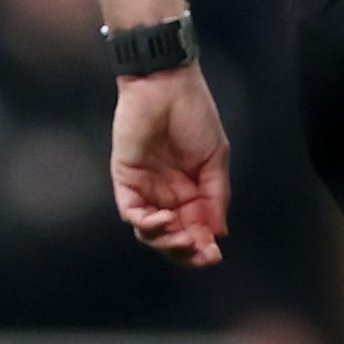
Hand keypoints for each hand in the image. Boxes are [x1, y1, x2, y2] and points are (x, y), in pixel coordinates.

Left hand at [110, 64, 230, 266]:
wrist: (167, 87)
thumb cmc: (195, 115)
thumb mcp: (217, 157)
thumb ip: (216, 195)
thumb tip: (218, 233)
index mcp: (192, 190)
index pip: (195, 227)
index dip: (203, 246)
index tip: (215, 256)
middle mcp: (167, 194)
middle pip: (172, 236)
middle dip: (186, 251)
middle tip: (201, 255)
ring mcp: (145, 189)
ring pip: (151, 232)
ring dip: (167, 241)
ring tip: (184, 238)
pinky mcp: (126, 181)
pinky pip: (132, 212)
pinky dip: (147, 223)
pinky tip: (165, 219)